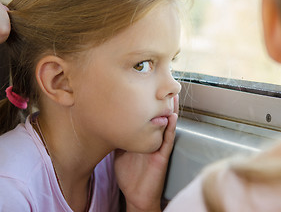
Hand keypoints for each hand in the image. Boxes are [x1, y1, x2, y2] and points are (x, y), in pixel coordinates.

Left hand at [115, 95, 178, 211]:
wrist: (136, 195)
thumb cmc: (129, 174)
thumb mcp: (120, 150)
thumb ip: (118, 136)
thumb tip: (108, 121)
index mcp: (144, 137)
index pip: (148, 117)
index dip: (149, 103)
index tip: (147, 87)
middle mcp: (154, 140)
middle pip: (159, 117)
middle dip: (162, 102)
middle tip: (164, 85)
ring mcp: (159, 147)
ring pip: (167, 125)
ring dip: (171, 111)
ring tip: (172, 95)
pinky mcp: (162, 157)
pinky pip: (167, 140)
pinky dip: (170, 128)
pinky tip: (172, 117)